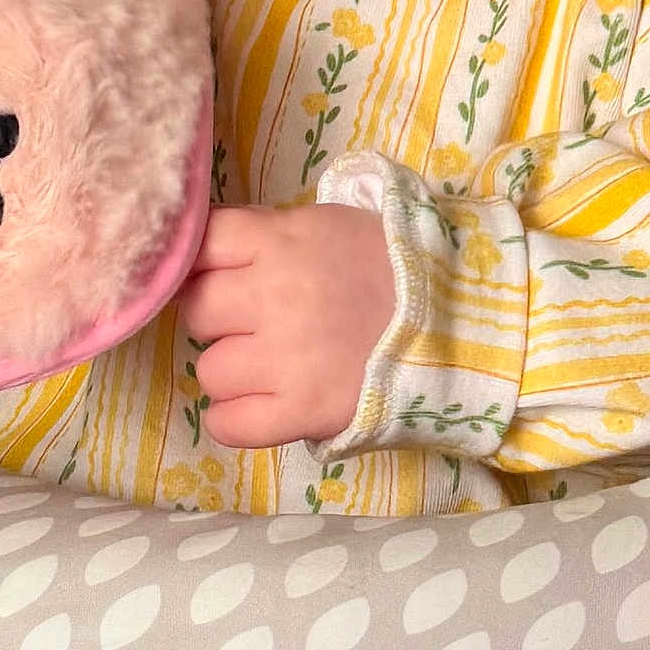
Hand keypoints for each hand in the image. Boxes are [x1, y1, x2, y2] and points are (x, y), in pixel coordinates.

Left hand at [178, 204, 394, 448]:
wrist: (453, 318)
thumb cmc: (384, 264)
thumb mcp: (323, 226)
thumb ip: (266, 233)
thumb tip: (211, 249)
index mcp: (280, 242)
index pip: (202, 243)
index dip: (204, 261)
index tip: (221, 273)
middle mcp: (273, 296)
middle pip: (197, 309)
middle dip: (219, 317)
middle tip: (252, 322)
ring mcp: (284, 358)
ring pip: (208, 370)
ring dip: (231, 370)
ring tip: (268, 365)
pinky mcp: (300, 411)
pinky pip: (226, 423)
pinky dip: (234, 418)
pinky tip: (260, 404)